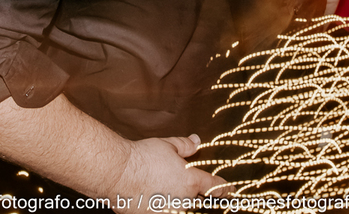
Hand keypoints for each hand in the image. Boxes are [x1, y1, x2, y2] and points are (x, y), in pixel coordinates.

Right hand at [112, 134, 231, 211]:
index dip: (224, 188)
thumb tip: (197, 141)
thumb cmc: (141, 157)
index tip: (230, 190)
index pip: (214, 187)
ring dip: (172, 199)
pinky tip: (146, 194)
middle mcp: (183, 200)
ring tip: (155, 185)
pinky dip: (157, 205)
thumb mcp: (167, 145)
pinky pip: (161, 211)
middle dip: (189, 192)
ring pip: (178, 207)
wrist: (117, 171)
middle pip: (194, 199)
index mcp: (190, 181)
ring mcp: (168, 211)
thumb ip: (185, 145)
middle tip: (172, 180)